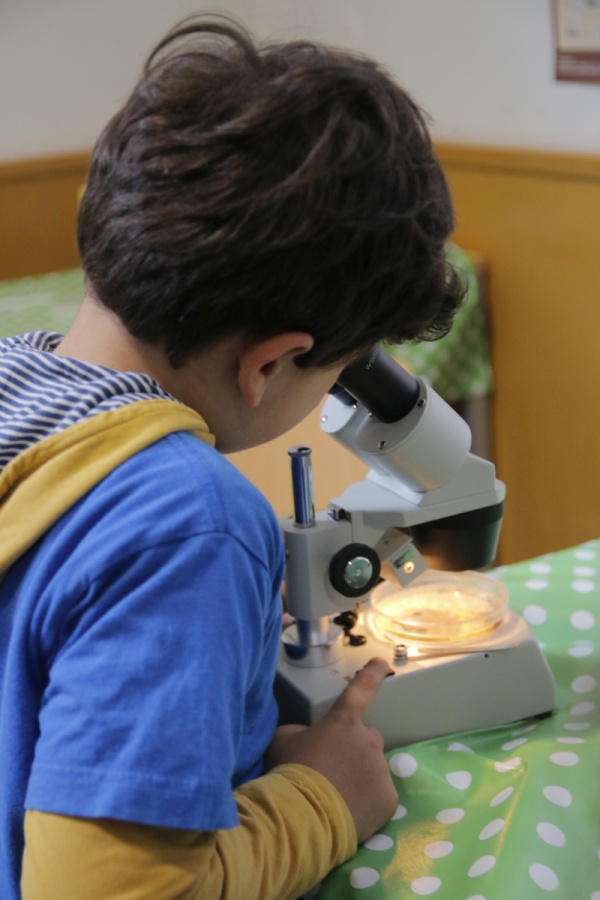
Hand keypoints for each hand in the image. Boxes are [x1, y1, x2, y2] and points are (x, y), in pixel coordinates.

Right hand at [266, 658, 396, 843]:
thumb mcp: (283, 740)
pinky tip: (348, 810)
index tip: (383, 663)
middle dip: (353, 749)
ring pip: (373, 768)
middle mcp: (368, 740)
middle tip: (332, 769)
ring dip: (359, 776)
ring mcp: (380, 770)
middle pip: (365, 739)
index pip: (360, 690)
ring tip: (335, 795)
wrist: (302, 817)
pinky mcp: (388, 798)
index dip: (372, 674)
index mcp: (343, 722)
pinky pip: (380, 795)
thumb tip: (304, 736)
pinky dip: (367, 800)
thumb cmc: (290, 773)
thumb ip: (300, 731)